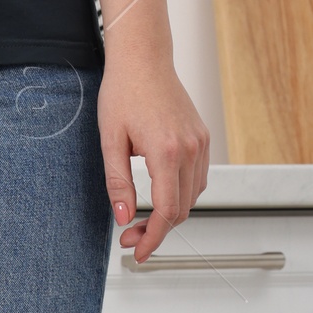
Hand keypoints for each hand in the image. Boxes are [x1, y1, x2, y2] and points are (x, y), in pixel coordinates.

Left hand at [97, 47, 208, 262]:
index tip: (138, 253)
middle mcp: (190, 148)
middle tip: (129, 237)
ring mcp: (200, 143)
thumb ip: (118, 184)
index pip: (167, 211)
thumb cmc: (123, 93)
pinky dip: (180, 196)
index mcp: (166, 151)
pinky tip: (159, 196)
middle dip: (157, 231)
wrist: (143, 59)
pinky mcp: (202, 138)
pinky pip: (197, 179)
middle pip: (182, 210)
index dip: (153, 239)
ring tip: (141, 220)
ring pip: (192, 198)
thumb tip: (124, 219)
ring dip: (170, 215)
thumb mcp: (110, 142)